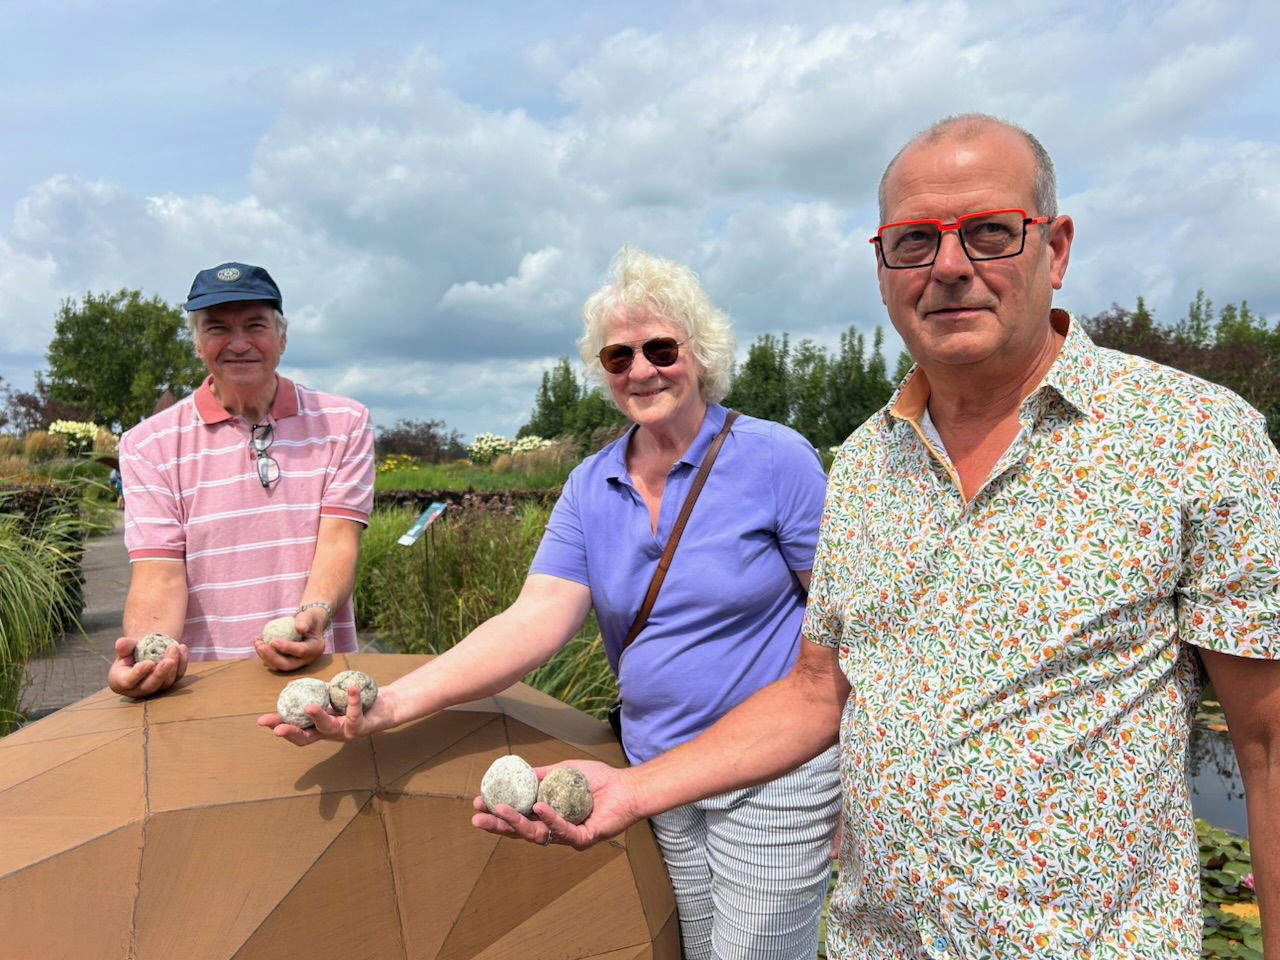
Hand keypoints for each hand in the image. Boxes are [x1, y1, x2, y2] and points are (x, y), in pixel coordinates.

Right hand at [107, 635, 187, 697]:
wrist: (144, 654)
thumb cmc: (130, 653)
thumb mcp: (125, 649)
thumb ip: (124, 647)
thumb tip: (120, 643)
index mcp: (121, 682)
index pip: (129, 681)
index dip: (139, 673)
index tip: (148, 663)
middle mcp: (138, 689)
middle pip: (151, 685)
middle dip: (161, 673)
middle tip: (169, 661)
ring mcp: (156, 688)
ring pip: (166, 682)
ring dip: (173, 665)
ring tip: (174, 647)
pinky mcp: (169, 682)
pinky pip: (178, 675)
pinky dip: (182, 662)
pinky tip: (182, 648)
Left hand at [253, 608, 325, 670]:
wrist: (307, 625)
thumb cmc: (309, 619)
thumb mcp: (309, 616)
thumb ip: (305, 620)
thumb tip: (299, 628)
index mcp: (315, 649)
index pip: (301, 651)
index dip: (287, 647)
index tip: (273, 641)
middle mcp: (306, 660)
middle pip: (288, 664)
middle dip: (272, 657)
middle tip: (261, 646)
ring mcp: (296, 663)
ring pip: (278, 666)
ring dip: (265, 657)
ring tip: (257, 643)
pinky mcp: (287, 662)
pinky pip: (274, 662)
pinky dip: (264, 655)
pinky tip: (258, 643)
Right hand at [258, 682, 393, 744]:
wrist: (383, 704)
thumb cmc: (354, 700)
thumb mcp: (330, 694)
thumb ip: (312, 692)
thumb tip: (288, 686)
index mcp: (319, 726)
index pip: (296, 729)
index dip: (280, 726)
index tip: (263, 721)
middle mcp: (329, 732)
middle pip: (306, 737)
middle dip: (290, 732)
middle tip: (277, 728)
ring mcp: (344, 732)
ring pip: (327, 727)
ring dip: (318, 716)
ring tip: (309, 706)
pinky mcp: (361, 727)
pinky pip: (355, 712)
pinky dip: (352, 699)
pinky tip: (350, 687)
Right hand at [470, 760, 640, 850]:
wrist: (626, 786)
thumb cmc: (598, 780)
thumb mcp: (563, 772)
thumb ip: (542, 776)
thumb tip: (517, 773)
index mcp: (547, 815)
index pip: (518, 817)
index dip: (497, 812)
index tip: (478, 803)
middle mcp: (554, 829)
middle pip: (520, 831)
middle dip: (497, 825)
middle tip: (476, 819)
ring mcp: (568, 836)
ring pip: (536, 834)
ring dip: (516, 822)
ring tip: (499, 810)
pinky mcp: (584, 838)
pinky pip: (564, 831)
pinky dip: (550, 819)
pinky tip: (539, 808)